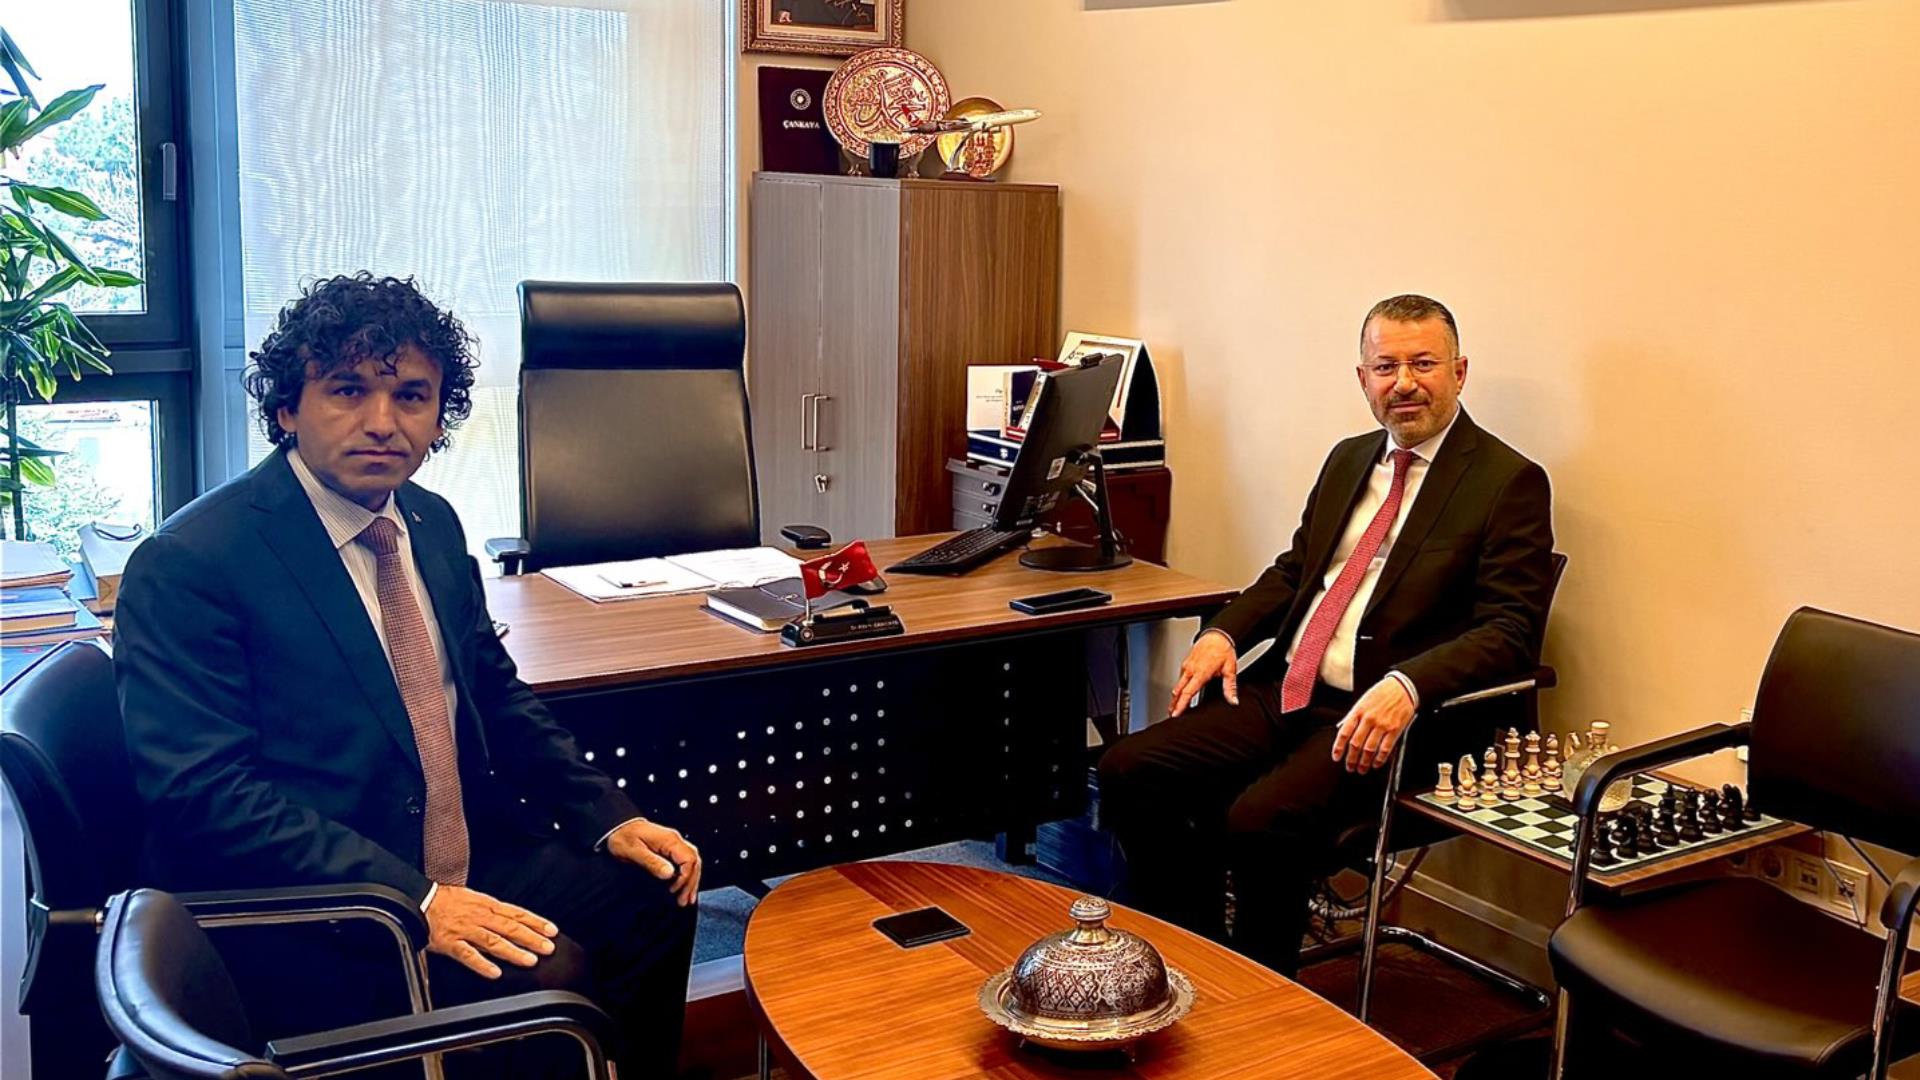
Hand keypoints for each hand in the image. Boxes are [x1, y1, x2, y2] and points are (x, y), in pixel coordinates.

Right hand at [425, 885, 557, 979]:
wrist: (419, 901)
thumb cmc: (445, 900)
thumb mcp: (474, 898)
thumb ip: (492, 910)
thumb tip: (511, 919)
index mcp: (486, 905)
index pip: (517, 913)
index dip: (536, 922)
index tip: (551, 930)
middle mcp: (479, 917)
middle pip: (510, 928)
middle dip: (531, 938)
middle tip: (548, 947)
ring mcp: (465, 930)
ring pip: (493, 941)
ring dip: (513, 951)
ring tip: (529, 960)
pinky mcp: (450, 943)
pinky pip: (468, 955)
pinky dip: (482, 964)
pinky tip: (495, 972)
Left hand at [608, 818, 701, 905]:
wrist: (618, 827)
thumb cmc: (623, 837)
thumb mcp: (633, 851)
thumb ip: (652, 862)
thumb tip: (669, 874)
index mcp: (669, 840)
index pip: (688, 859)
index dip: (684, 877)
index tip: (673, 889)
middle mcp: (675, 840)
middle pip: (694, 862)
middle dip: (690, 883)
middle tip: (684, 901)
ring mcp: (674, 844)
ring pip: (693, 862)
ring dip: (691, 881)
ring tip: (687, 899)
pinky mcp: (670, 848)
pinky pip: (685, 862)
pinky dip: (687, 876)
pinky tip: (684, 887)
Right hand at [1167, 631, 1238, 717]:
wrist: (1216, 635)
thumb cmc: (1223, 649)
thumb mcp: (1230, 669)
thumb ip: (1230, 687)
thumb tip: (1233, 701)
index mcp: (1200, 673)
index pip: (1187, 692)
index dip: (1181, 705)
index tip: (1176, 714)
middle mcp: (1190, 669)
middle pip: (1178, 691)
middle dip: (1173, 704)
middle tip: (1172, 715)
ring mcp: (1186, 666)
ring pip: (1177, 684)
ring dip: (1175, 696)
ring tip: (1174, 706)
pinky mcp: (1185, 663)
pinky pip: (1180, 677)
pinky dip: (1179, 687)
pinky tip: (1181, 691)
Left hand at [1331, 677, 1416, 773]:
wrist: (1402, 687)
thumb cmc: (1382, 693)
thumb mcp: (1362, 700)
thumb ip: (1353, 716)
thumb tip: (1343, 729)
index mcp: (1358, 711)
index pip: (1344, 733)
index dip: (1338, 748)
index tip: (1337, 757)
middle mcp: (1369, 719)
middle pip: (1356, 744)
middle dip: (1351, 759)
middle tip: (1350, 767)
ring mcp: (1382, 725)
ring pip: (1369, 749)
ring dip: (1364, 762)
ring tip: (1362, 769)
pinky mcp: (1395, 730)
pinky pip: (1385, 748)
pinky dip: (1380, 759)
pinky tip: (1376, 763)